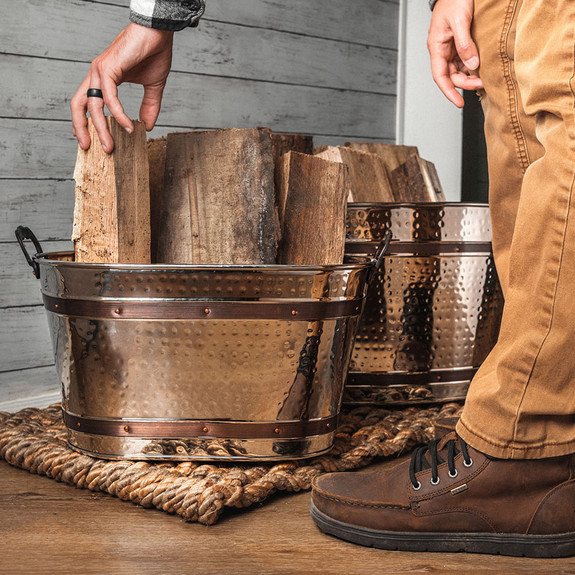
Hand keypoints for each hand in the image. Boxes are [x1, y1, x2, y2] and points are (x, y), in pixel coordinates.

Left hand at [71, 22, 173, 152]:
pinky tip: (128, 126)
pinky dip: (118, 115)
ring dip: (101, 129)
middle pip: (78, 105)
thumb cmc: (154, 52)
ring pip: (93, 105)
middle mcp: (97, 74)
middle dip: (81, 128)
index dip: (83, 121)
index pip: (85, 102)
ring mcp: (100, 70)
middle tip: (89, 148)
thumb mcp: (153, 86)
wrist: (159, 32)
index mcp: (103, 77)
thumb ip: (149, 106)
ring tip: (111, 146)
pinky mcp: (108, 68)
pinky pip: (110, 98)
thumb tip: (147, 126)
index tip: (89, 139)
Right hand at [427, 0, 482, 107]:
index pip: (440, 76)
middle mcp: (442, 50)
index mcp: (437, 47)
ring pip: (459, 70)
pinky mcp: (460, 44)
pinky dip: (473, 66)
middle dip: (466, 83)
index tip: (459, 103)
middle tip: (482, 84)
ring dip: (470, 76)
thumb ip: (465, 44)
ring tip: (484, 77)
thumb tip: (472, 66)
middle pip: (451, 75)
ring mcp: (451, 48)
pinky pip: (465, 60)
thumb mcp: (460, 20)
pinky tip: (482, 67)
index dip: (449, 92)